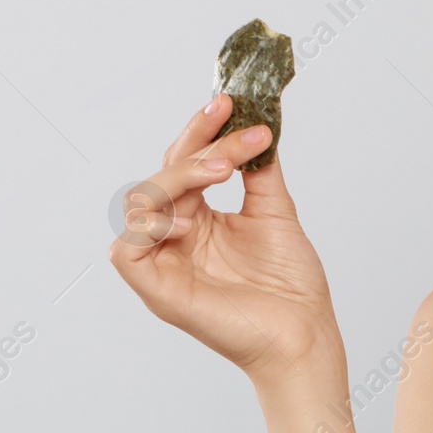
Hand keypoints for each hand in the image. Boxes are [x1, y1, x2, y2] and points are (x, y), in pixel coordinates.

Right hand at [109, 94, 341, 386]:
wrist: (303, 332)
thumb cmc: (291, 284)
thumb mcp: (275, 212)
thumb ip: (259, 170)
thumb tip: (256, 122)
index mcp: (200, 218)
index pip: (187, 163)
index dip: (202, 130)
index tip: (228, 101)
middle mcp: (176, 236)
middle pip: (163, 175)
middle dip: (198, 146)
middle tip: (236, 128)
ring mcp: (164, 261)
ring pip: (142, 202)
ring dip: (179, 177)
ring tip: (222, 171)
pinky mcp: (157, 288)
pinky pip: (128, 248)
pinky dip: (152, 223)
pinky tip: (187, 214)